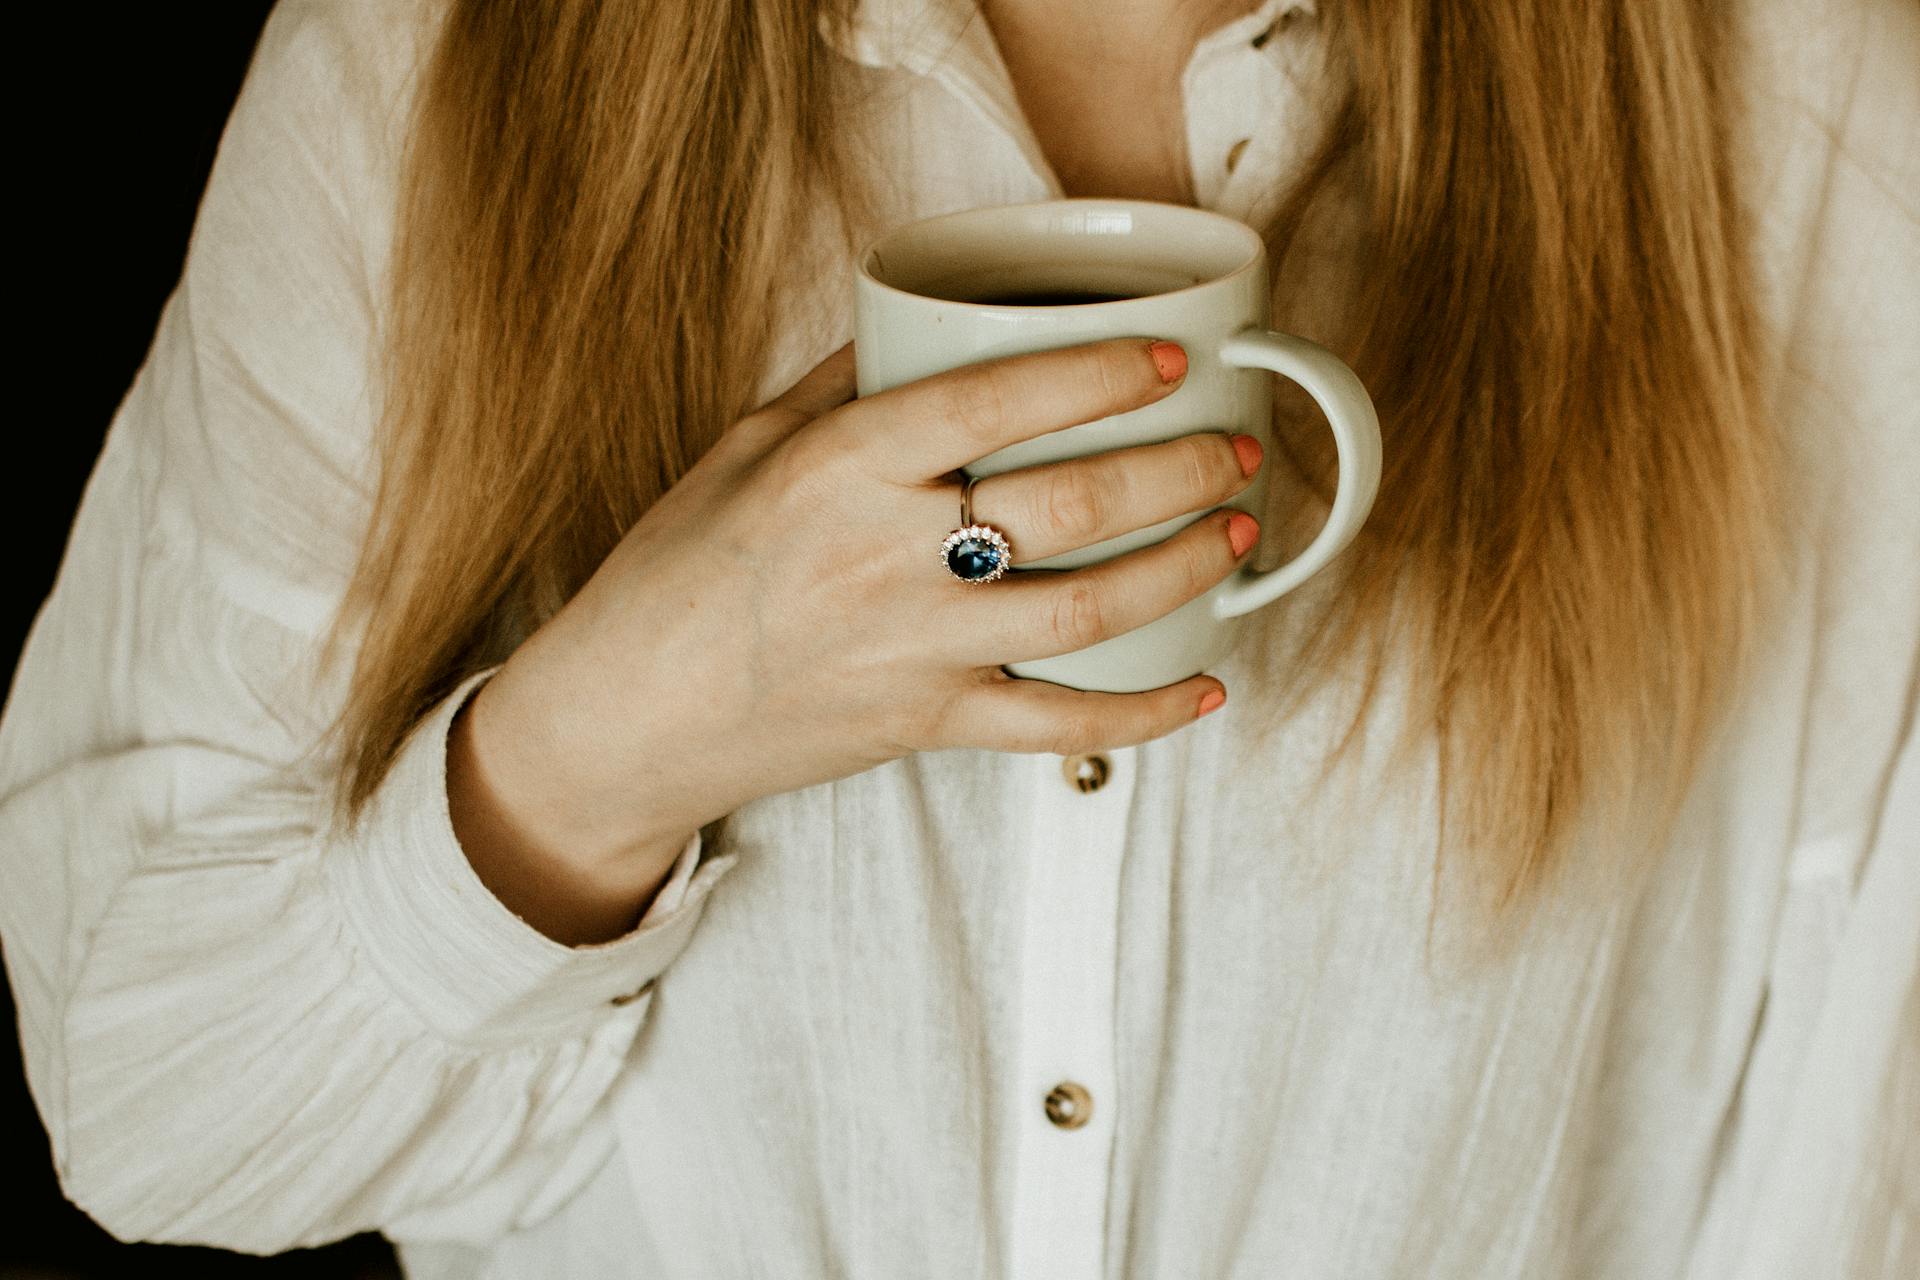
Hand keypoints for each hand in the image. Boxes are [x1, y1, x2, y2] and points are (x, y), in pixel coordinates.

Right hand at [462, 337, 1260, 885]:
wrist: (626, 719)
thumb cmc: (678, 573)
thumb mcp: (744, 449)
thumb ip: (843, 385)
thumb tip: (926, 323)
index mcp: (837, 468)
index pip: (991, 402)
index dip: (1095, 374)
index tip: (1167, 361)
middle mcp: (884, 556)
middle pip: (1068, 502)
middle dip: (1175, 470)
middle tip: (1230, 449)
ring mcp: (912, 648)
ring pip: (1086, 607)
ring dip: (1182, 568)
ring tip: (1238, 532)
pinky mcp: (926, 723)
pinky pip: (1057, 724)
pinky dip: (1142, 714)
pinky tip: (1204, 690)